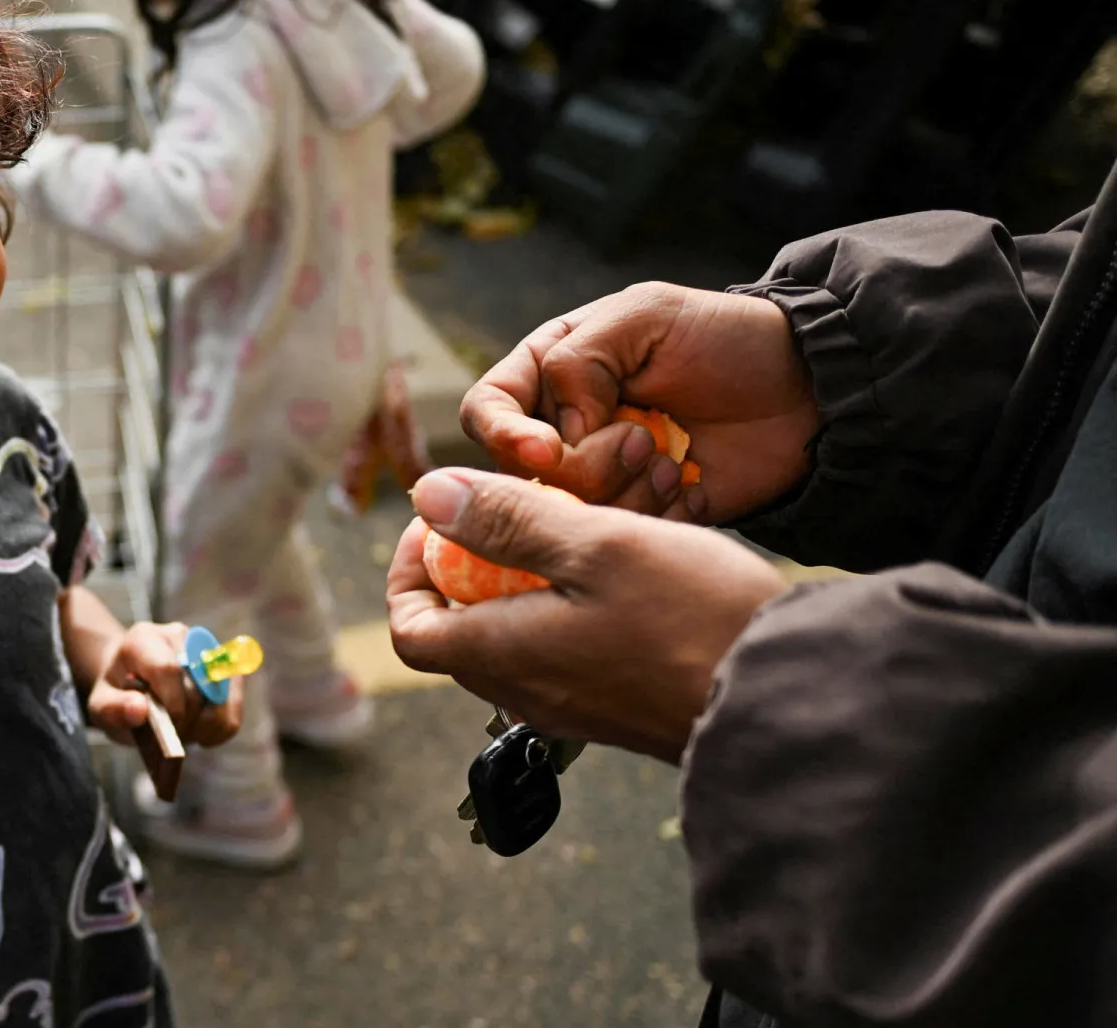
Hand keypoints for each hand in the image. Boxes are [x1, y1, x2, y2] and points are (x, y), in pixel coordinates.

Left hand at [87, 622, 242, 747]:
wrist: (128, 677)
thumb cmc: (115, 690)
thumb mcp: (100, 704)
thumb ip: (113, 708)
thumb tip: (139, 710)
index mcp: (143, 639)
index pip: (168, 668)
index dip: (173, 704)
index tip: (169, 730)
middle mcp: (178, 636)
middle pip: (197, 686)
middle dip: (187, 722)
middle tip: (171, 738)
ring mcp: (204, 649)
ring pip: (221, 695)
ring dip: (206, 725)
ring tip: (185, 735)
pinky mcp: (222, 666)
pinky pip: (234, 701)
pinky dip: (223, 725)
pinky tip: (203, 736)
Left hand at [387, 468, 789, 761]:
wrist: (793, 697)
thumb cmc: (696, 618)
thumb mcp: (596, 545)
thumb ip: (507, 521)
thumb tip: (429, 497)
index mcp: (504, 656)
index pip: (409, 628)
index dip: (409, 570)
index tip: (442, 520)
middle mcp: (528, 693)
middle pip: (459, 630)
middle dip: (470, 565)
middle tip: (513, 510)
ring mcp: (576, 705)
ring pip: (517, 636)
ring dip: (527, 580)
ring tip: (577, 527)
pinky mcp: (619, 706)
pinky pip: (567, 650)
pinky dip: (571, 604)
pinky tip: (624, 566)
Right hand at [462, 282, 818, 522]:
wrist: (806, 392)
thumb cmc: (725, 339)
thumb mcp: (645, 316)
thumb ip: (579, 360)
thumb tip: (554, 433)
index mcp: (550, 372)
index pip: (487, 411)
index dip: (504, 436)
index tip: (548, 450)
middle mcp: (563, 430)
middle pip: (521, 475)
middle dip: (583, 466)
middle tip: (644, 439)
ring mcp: (599, 480)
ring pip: (566, 514)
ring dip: (623, 490)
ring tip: (672, 458)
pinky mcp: (636, 519)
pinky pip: (616, 539)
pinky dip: (651, 515)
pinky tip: (686, 485)